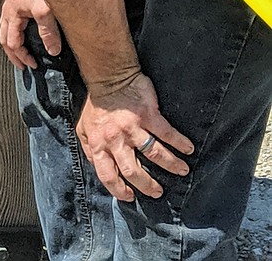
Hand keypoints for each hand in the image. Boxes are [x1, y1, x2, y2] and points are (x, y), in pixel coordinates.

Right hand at [0, 0, 61, 69]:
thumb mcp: (47, 10)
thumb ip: (49, 32)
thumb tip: (52, 51)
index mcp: (11, 13)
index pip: (12, 43)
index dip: (22, 56)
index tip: (33, 65)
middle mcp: (8, 9)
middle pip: (4, 38)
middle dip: (13, 54)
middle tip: (24, 65)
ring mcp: (11, 3)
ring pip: (6, 29)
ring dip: (13, 43)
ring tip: (23, 52)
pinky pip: (11, 21)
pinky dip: (16, 32)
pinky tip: (26, 32)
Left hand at [76, 72, 193, 201]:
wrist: (108, 77)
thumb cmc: (96, 106)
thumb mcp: (84, 129)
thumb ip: (90, 149)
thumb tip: (97, 167)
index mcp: (99, 144)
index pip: (107, 175)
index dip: (118, 189)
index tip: (130, 197)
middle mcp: (115, 140)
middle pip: (133, 171)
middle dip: (147, 185)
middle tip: (158, 191)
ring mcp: (132, 128)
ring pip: (154, 154)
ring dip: (171, 165)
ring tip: (182, 170)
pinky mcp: (148, 115)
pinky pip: (167, 133)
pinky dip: (180, 142)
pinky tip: (189, 148)